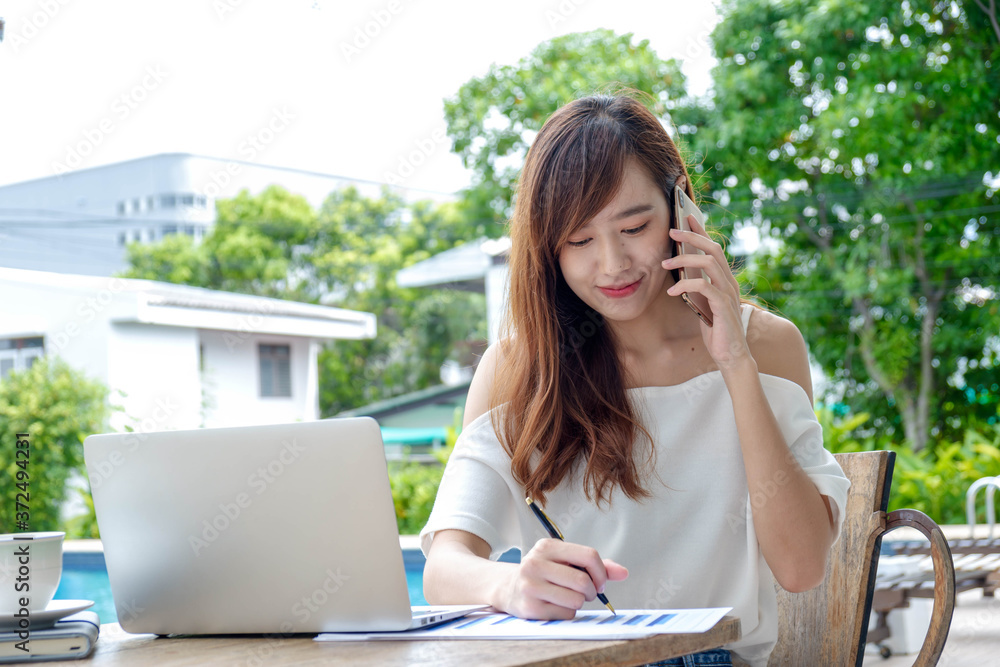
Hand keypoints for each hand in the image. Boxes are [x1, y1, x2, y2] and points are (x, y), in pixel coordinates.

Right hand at [498, 538, 627, 619]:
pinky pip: (565, 614)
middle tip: (586, 593)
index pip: (588, 555)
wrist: (508, 588)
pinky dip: (567, 613)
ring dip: (579, 603)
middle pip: (583, 582)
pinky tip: (555, 606)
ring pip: (576, 600)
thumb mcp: (565, 561)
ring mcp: (530, 586)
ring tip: (567, 598)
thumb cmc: (544, 573)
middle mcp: (536, 563)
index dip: (601, 572)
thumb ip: (595, 566)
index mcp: (547, 546)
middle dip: (591, 591)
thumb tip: (624, 573)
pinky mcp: (530, 607)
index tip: (600, 582)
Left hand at [661, 214, 749, 368]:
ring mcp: (728, 292)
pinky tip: (671, 292)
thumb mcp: (703, 303)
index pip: (714, 248)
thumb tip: (680, 270)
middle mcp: (729, 282)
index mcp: (725, 279)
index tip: (687, 217)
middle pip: (713, 248)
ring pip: (709, 263)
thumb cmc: (716, 329)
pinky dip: (685, 286)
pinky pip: (704, 286)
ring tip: (664, 264)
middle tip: (671, 231)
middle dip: (692, 237)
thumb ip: (696, 287)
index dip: (701, 231)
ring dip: (684, 260)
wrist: (731, 355)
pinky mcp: (723, 306)